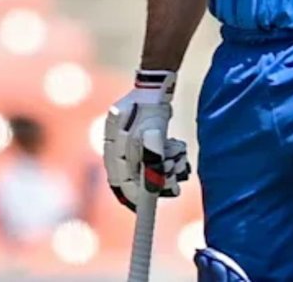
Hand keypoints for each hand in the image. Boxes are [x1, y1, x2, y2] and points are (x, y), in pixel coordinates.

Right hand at [103, 70, 190, 211]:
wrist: (156, 85)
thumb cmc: (150, 106)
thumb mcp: (150, 131)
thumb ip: (150, 156)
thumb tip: (153, 184)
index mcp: (112, 148)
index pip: (119, 181)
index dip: (132, 197)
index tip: (145, 207)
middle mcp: (119, 148)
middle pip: (135, 176)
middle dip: (156, 182)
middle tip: (175, 184)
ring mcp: (132, 143)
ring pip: (150, 167)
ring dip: (167, 169)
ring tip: (180, 160)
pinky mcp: (148, 139)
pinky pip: (158, 157)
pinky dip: (170, 158)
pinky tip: (179, 149)